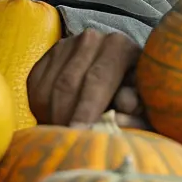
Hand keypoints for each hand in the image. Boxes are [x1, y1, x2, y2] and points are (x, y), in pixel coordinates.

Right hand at [27, 29, 143, 126]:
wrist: (124, 73)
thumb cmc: (138, 96)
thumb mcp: (145, 105)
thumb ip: (137, 111)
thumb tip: (122, 111)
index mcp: (119, 45)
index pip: (98, 79)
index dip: (87, 110)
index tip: (78, 133)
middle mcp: (91, 39)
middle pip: (68, 83)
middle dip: (64, 116)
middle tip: (65, 142)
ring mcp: (66, 45)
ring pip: (48, 88)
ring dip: (51, 116)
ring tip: (61, 136)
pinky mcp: (47, 57)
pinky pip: (35, 88)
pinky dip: (40, 110)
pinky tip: (54, 123)